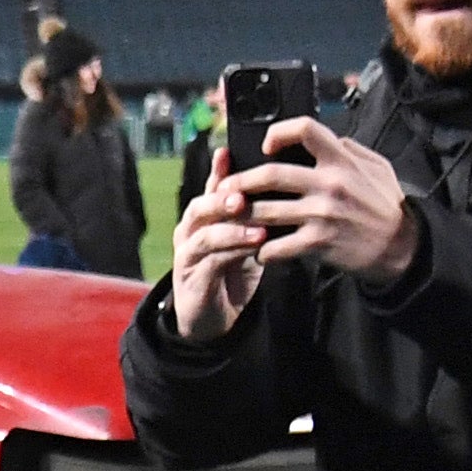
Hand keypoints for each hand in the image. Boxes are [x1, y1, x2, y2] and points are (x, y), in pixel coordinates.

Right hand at [167, 149, 267, 340]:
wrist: (214, 318)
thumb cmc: (231, 274)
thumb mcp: (245, 239)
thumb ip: (255, 215)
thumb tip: (282, 185)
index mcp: (204, 219)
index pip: (210, 188)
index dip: (218, 170)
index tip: (229, 152)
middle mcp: (191, 232)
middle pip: (199, 206)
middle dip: (220, 197)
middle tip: (242, 194)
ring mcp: (188, 255)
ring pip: (204, 233)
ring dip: (230, 227)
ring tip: (256, 224)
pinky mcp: (193, 278)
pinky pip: (212, 260)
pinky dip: (233, 251)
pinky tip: (254, 246)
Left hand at [235, 117, 417, 285]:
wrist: (401, 247)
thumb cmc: (385, 205)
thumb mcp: (376, 167)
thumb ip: (348, 149)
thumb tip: (321, 137)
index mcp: (342, 161)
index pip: (305, 130)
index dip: (279, 132)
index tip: (265, 145)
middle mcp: (330, 183)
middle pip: (271, 174)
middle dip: (240, 181)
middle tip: (225, 188)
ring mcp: (322, 214)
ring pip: (265, 211)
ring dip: (242, 215)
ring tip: (230, 217)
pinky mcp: (317, 242)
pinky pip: (276, 245)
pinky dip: (262, 249)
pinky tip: (258, 250)